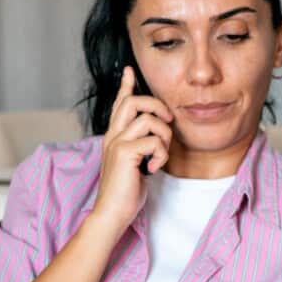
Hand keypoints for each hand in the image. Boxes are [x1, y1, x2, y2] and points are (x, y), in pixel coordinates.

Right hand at [90, 66, 173, 229]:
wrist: (112, 212)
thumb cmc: (126, 191)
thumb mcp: (135, 163)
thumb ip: (141, 147)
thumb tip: (156, 138)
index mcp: (114, 136)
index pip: (120, 104)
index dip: (126, 86)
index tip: (129, 70)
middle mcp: (113, 136)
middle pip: (133, 102)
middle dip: (156, 106)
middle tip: (168, 120)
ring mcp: (116, 143)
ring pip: (148, 120)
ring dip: (163, 136)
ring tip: (160, 155)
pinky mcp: (124, 154)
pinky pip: (153, 141)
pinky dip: (161, 154)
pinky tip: (154, 168)